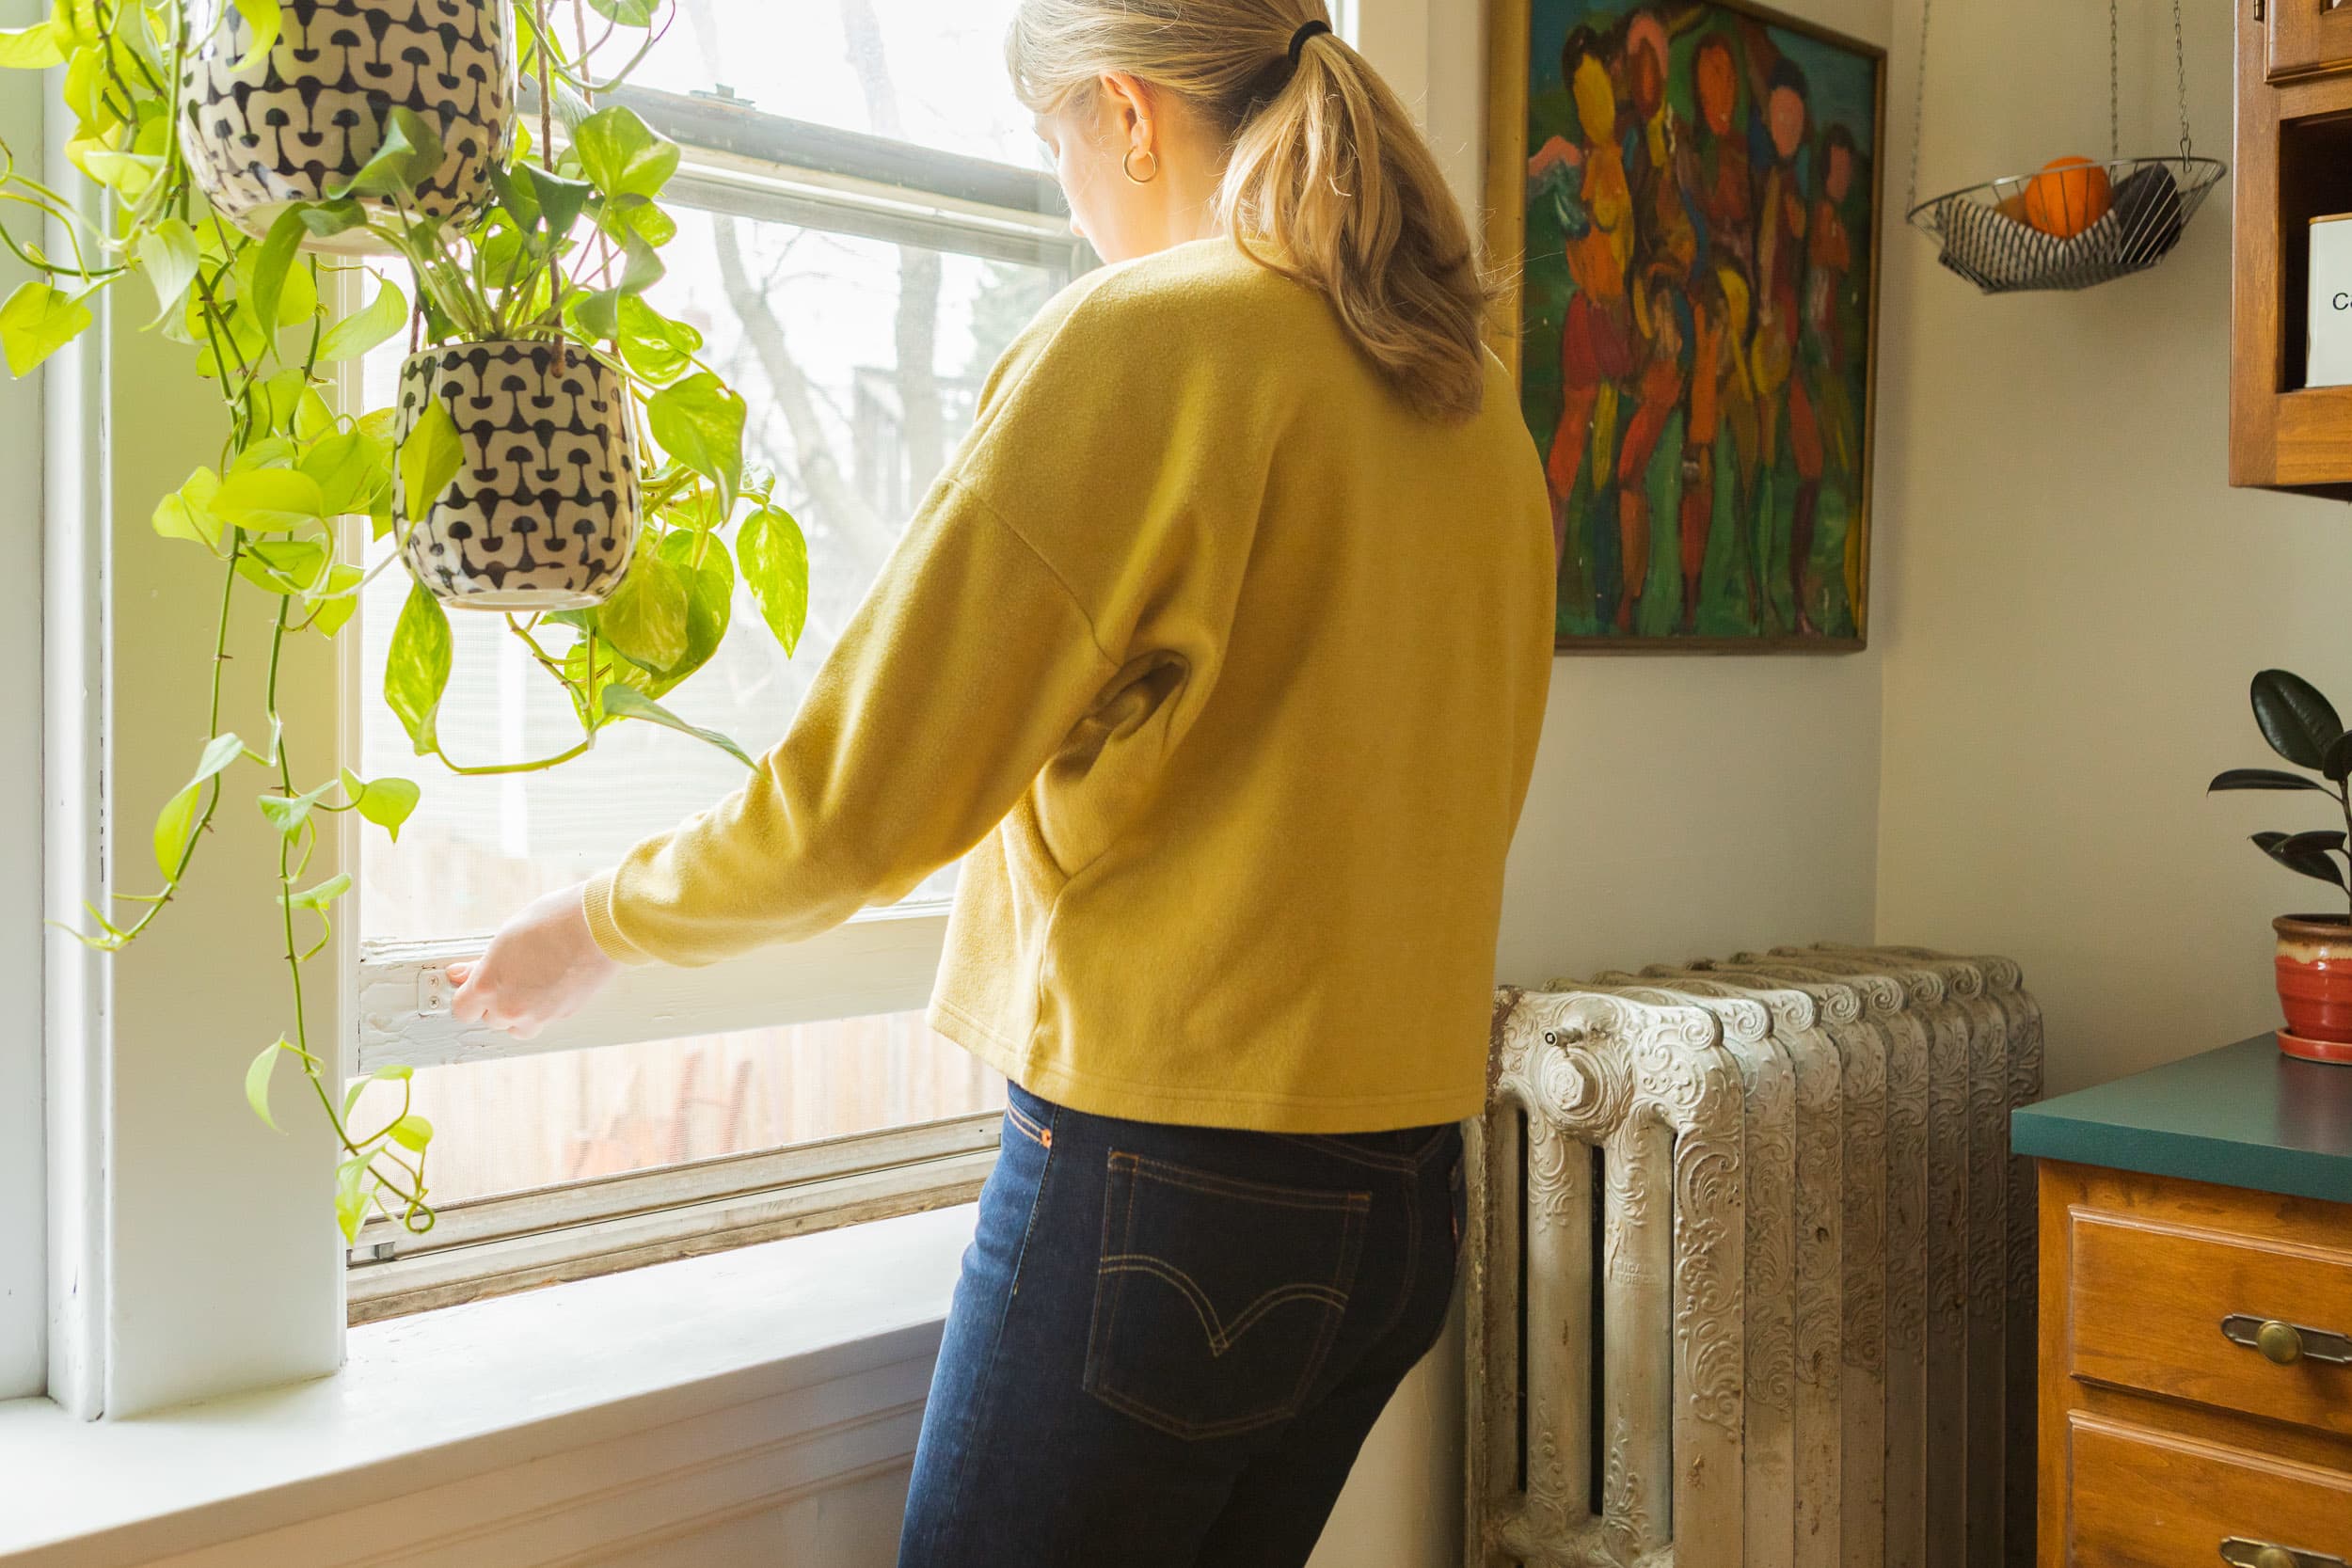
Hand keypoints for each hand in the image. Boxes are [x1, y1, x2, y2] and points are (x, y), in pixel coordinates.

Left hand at [448, 882, 621, 1039]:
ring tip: (533, 983)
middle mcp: (511, 1007)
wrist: (600, 926)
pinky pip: (544, 1020)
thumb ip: (482, 964)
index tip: (474, 986)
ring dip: (519, 1013)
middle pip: (490, 1019)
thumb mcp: (506, 936)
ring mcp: (539, 1015)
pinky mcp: (564, 1015)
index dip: (468, 997)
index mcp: (489, 985)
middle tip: (512, 975)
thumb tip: (460, 974)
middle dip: (496, 1001)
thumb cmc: (554, 921)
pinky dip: (544, 1008)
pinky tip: (554, 981)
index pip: (462, 1009)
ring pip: (518, 1027)